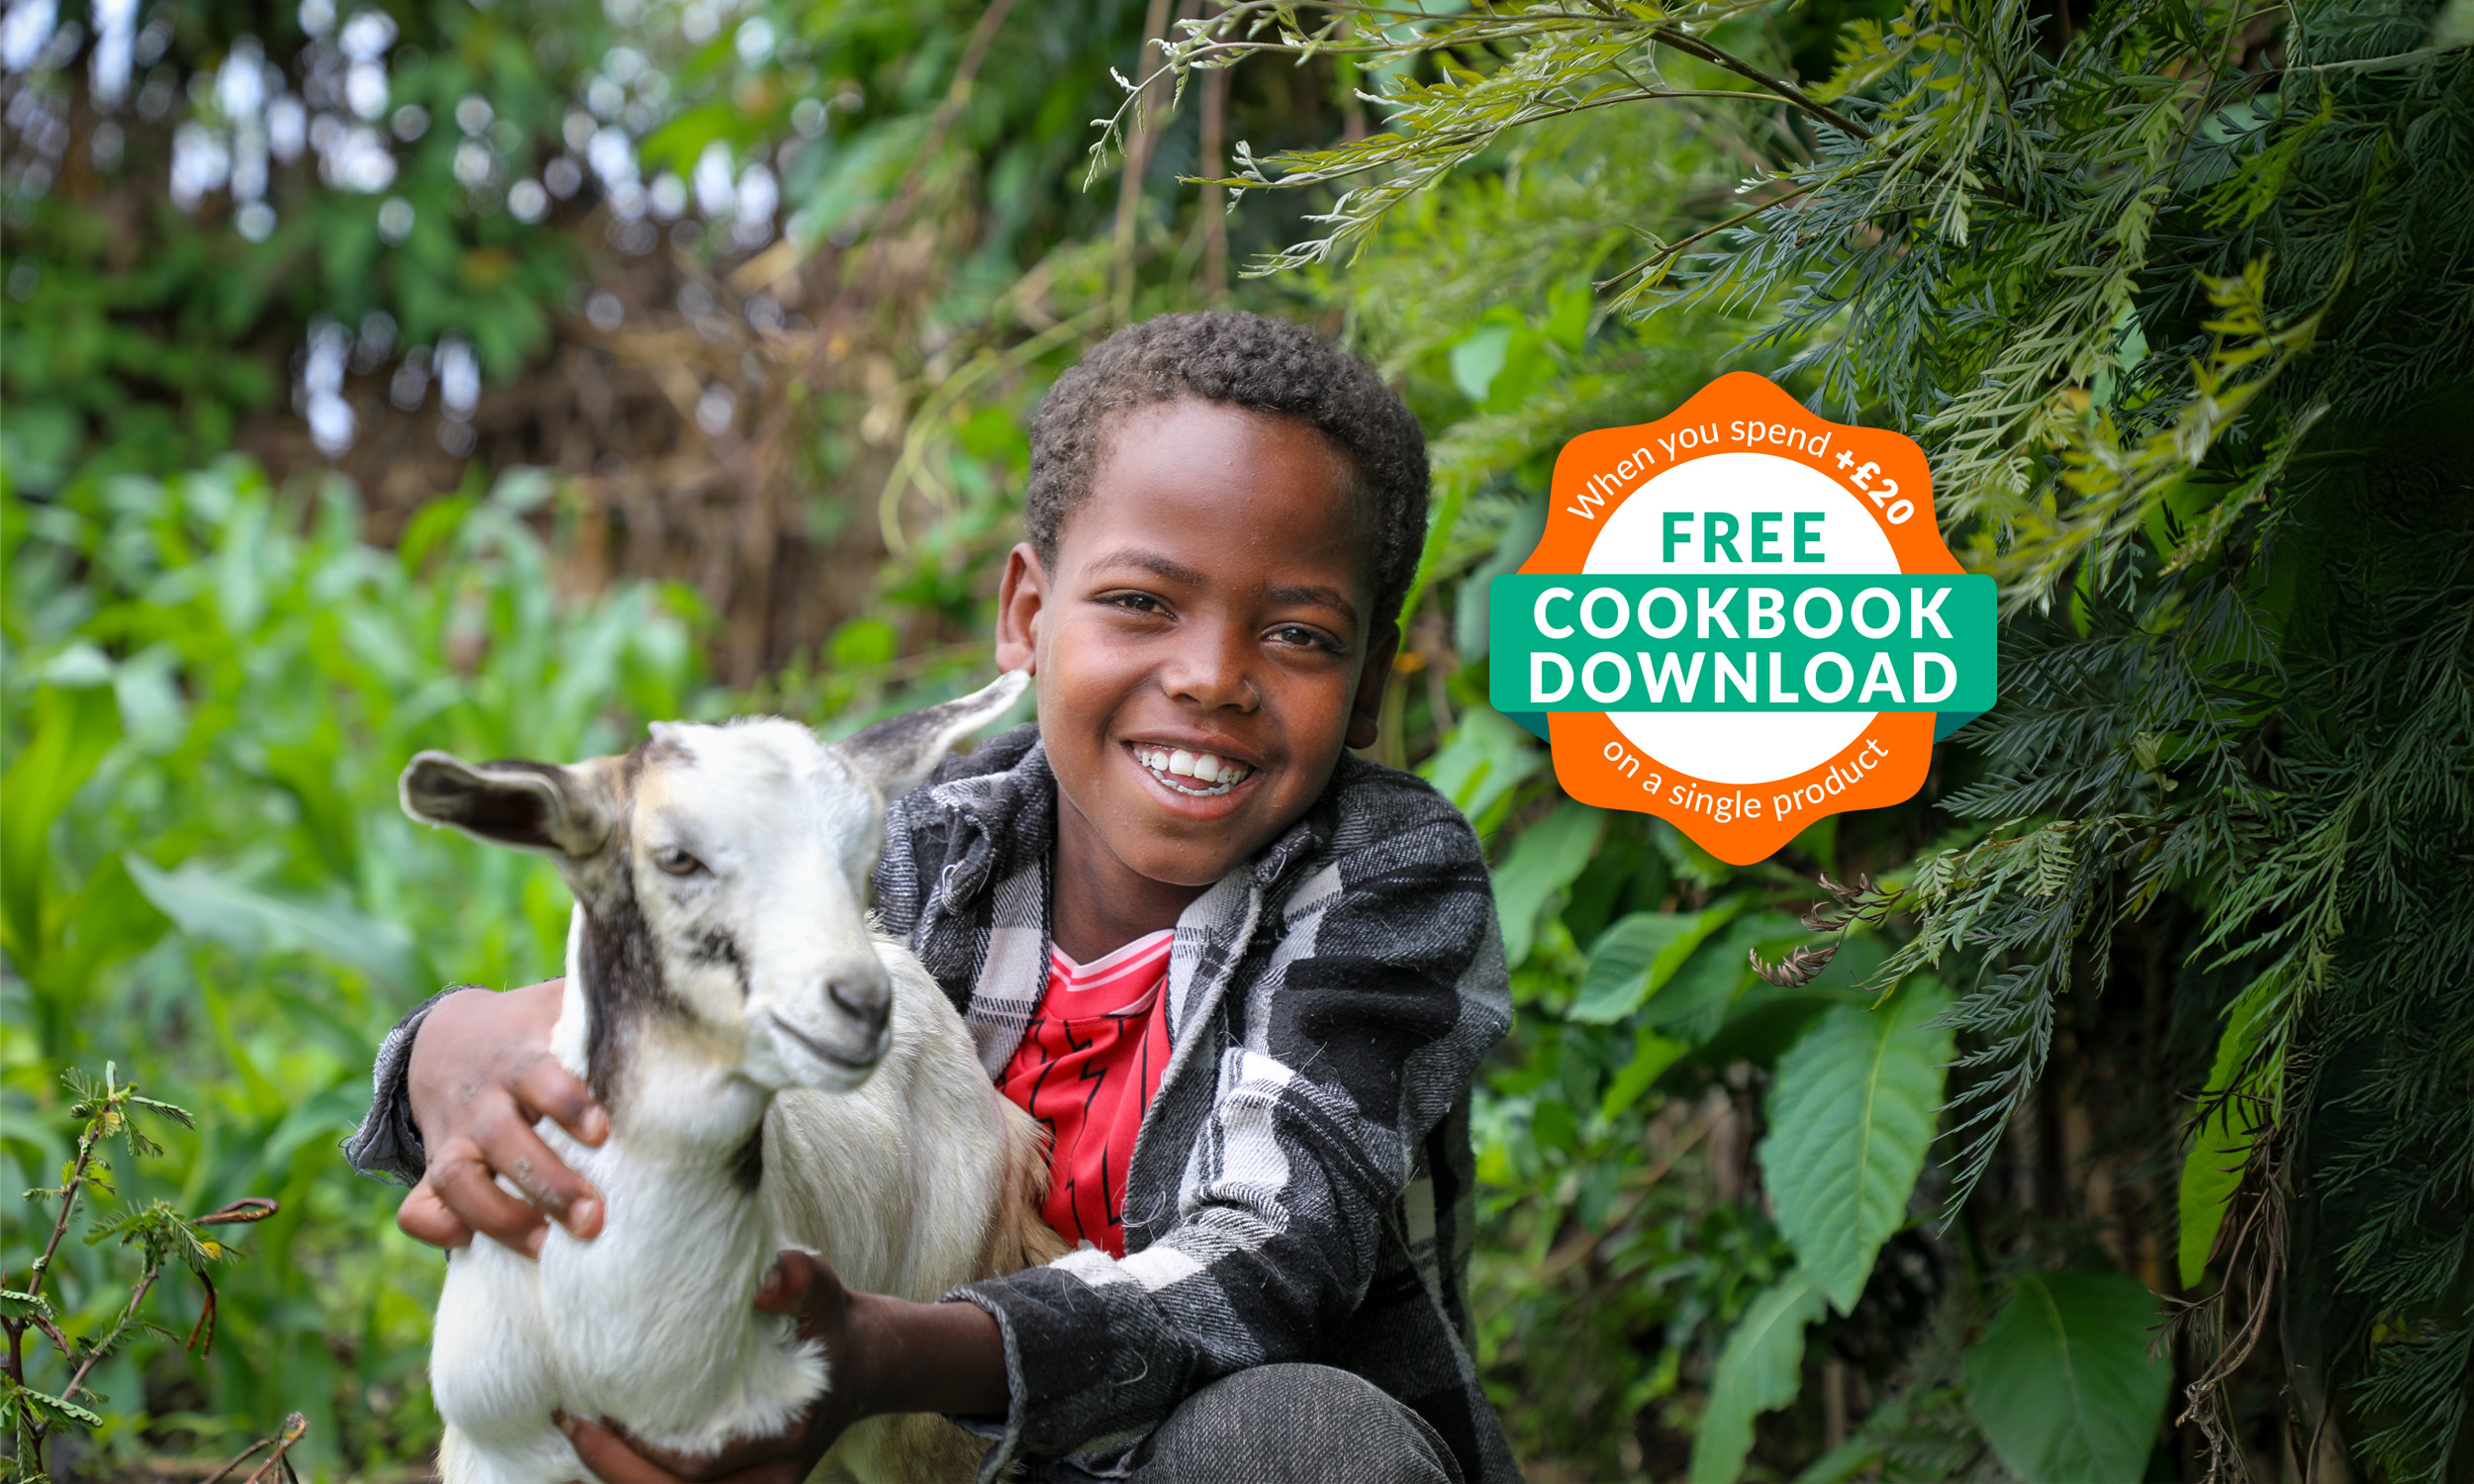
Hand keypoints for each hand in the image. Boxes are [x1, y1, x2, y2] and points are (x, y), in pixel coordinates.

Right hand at [398, 979, 608, 1254]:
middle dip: (546, 1181)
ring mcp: (454, 1136)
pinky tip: (471, 1245)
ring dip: (499, 1216)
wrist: (447, 1036)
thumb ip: (609, 1016)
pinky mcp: (433, 1168)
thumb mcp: (562, 1009)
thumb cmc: (535, 1031)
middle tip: (592, 1218)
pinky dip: (437, 1230)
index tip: (601, 1132)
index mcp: (519, 1057)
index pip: (535, 1075)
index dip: (565, 1102)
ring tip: (547, 1247)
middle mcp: (483, 1099)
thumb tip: (687, 1011)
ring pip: (456, 1179)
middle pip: (502, 1139)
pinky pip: (417, 1207)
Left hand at [557, 1252, 860, 1482]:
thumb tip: (764, 1281)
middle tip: (570, 1421)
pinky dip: (634, 1477)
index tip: (593, 1407)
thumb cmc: (828, 1321)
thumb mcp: (823, 1289)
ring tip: (576, 1435)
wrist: (864, 1360)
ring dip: (617, 1477)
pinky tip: (597, 1452)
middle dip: (611, 1468)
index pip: (700, 1464)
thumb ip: (800, 1278)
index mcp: (788, 1437)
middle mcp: (772, 1478)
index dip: (640, 1447)